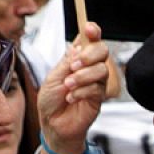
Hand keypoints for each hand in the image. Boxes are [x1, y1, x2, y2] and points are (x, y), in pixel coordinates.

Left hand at [38, 22, 109, 153]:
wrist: (52, 125)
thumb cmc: (51, 102)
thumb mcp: (52, 77)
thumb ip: (66, 62)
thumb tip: (78, 46)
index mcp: (76, 60)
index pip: (90, 41)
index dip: (93, 31)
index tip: (89, 28)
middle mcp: (89, 69)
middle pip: (102, 50)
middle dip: (89, 55)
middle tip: (73, 66)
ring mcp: (96, 83)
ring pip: (102, 70)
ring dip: (83, 76)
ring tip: (68, 86)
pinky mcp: (99, 98)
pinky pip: (97, 89)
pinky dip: (82, 92)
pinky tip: (72, 98)